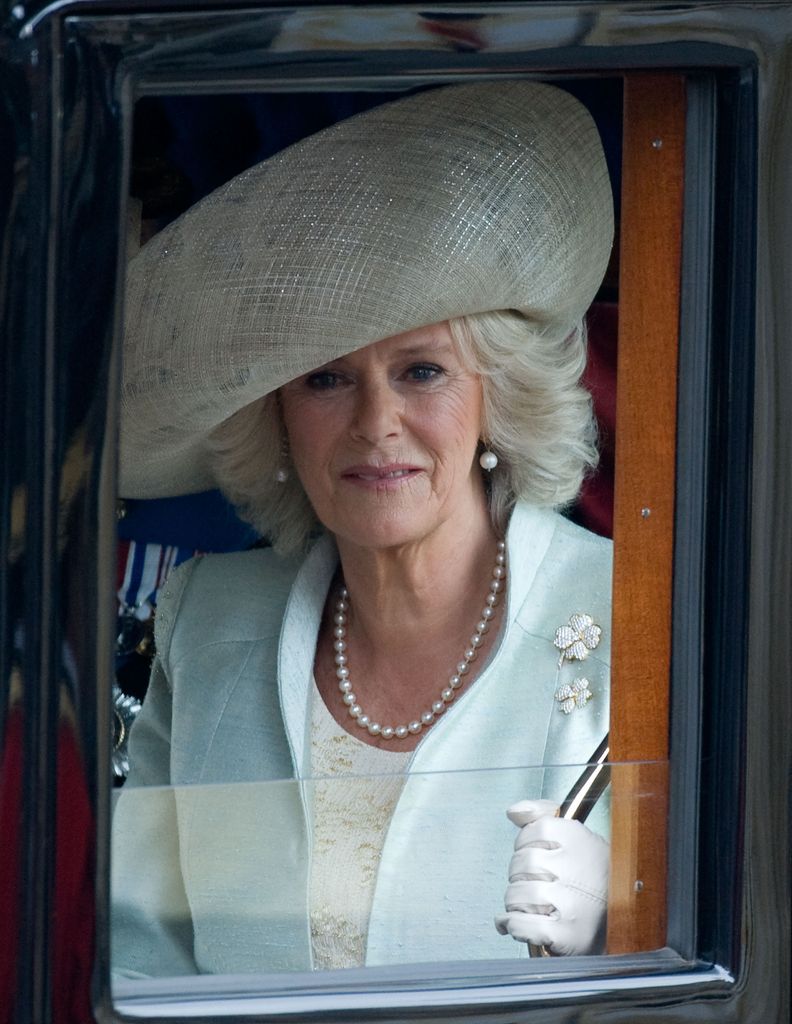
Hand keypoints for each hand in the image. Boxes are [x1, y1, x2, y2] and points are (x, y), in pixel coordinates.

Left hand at [494, 799, 608, 955]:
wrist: (625, 924)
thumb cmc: (594, 878)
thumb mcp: (576, 838)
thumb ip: (542, 817)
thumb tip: (513, 811)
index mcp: (580, 839)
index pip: (534, 830)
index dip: (525, 842)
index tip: (533, 852)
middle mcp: (578, 868)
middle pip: (522, 863)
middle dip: (518, 875)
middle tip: (531, 882)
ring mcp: (573, 903)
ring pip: (517, 894)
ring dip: (514, 902)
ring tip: (528, 905)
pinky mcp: (567, 934)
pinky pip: (522, 924)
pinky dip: (513, 925)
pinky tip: (517, 924)